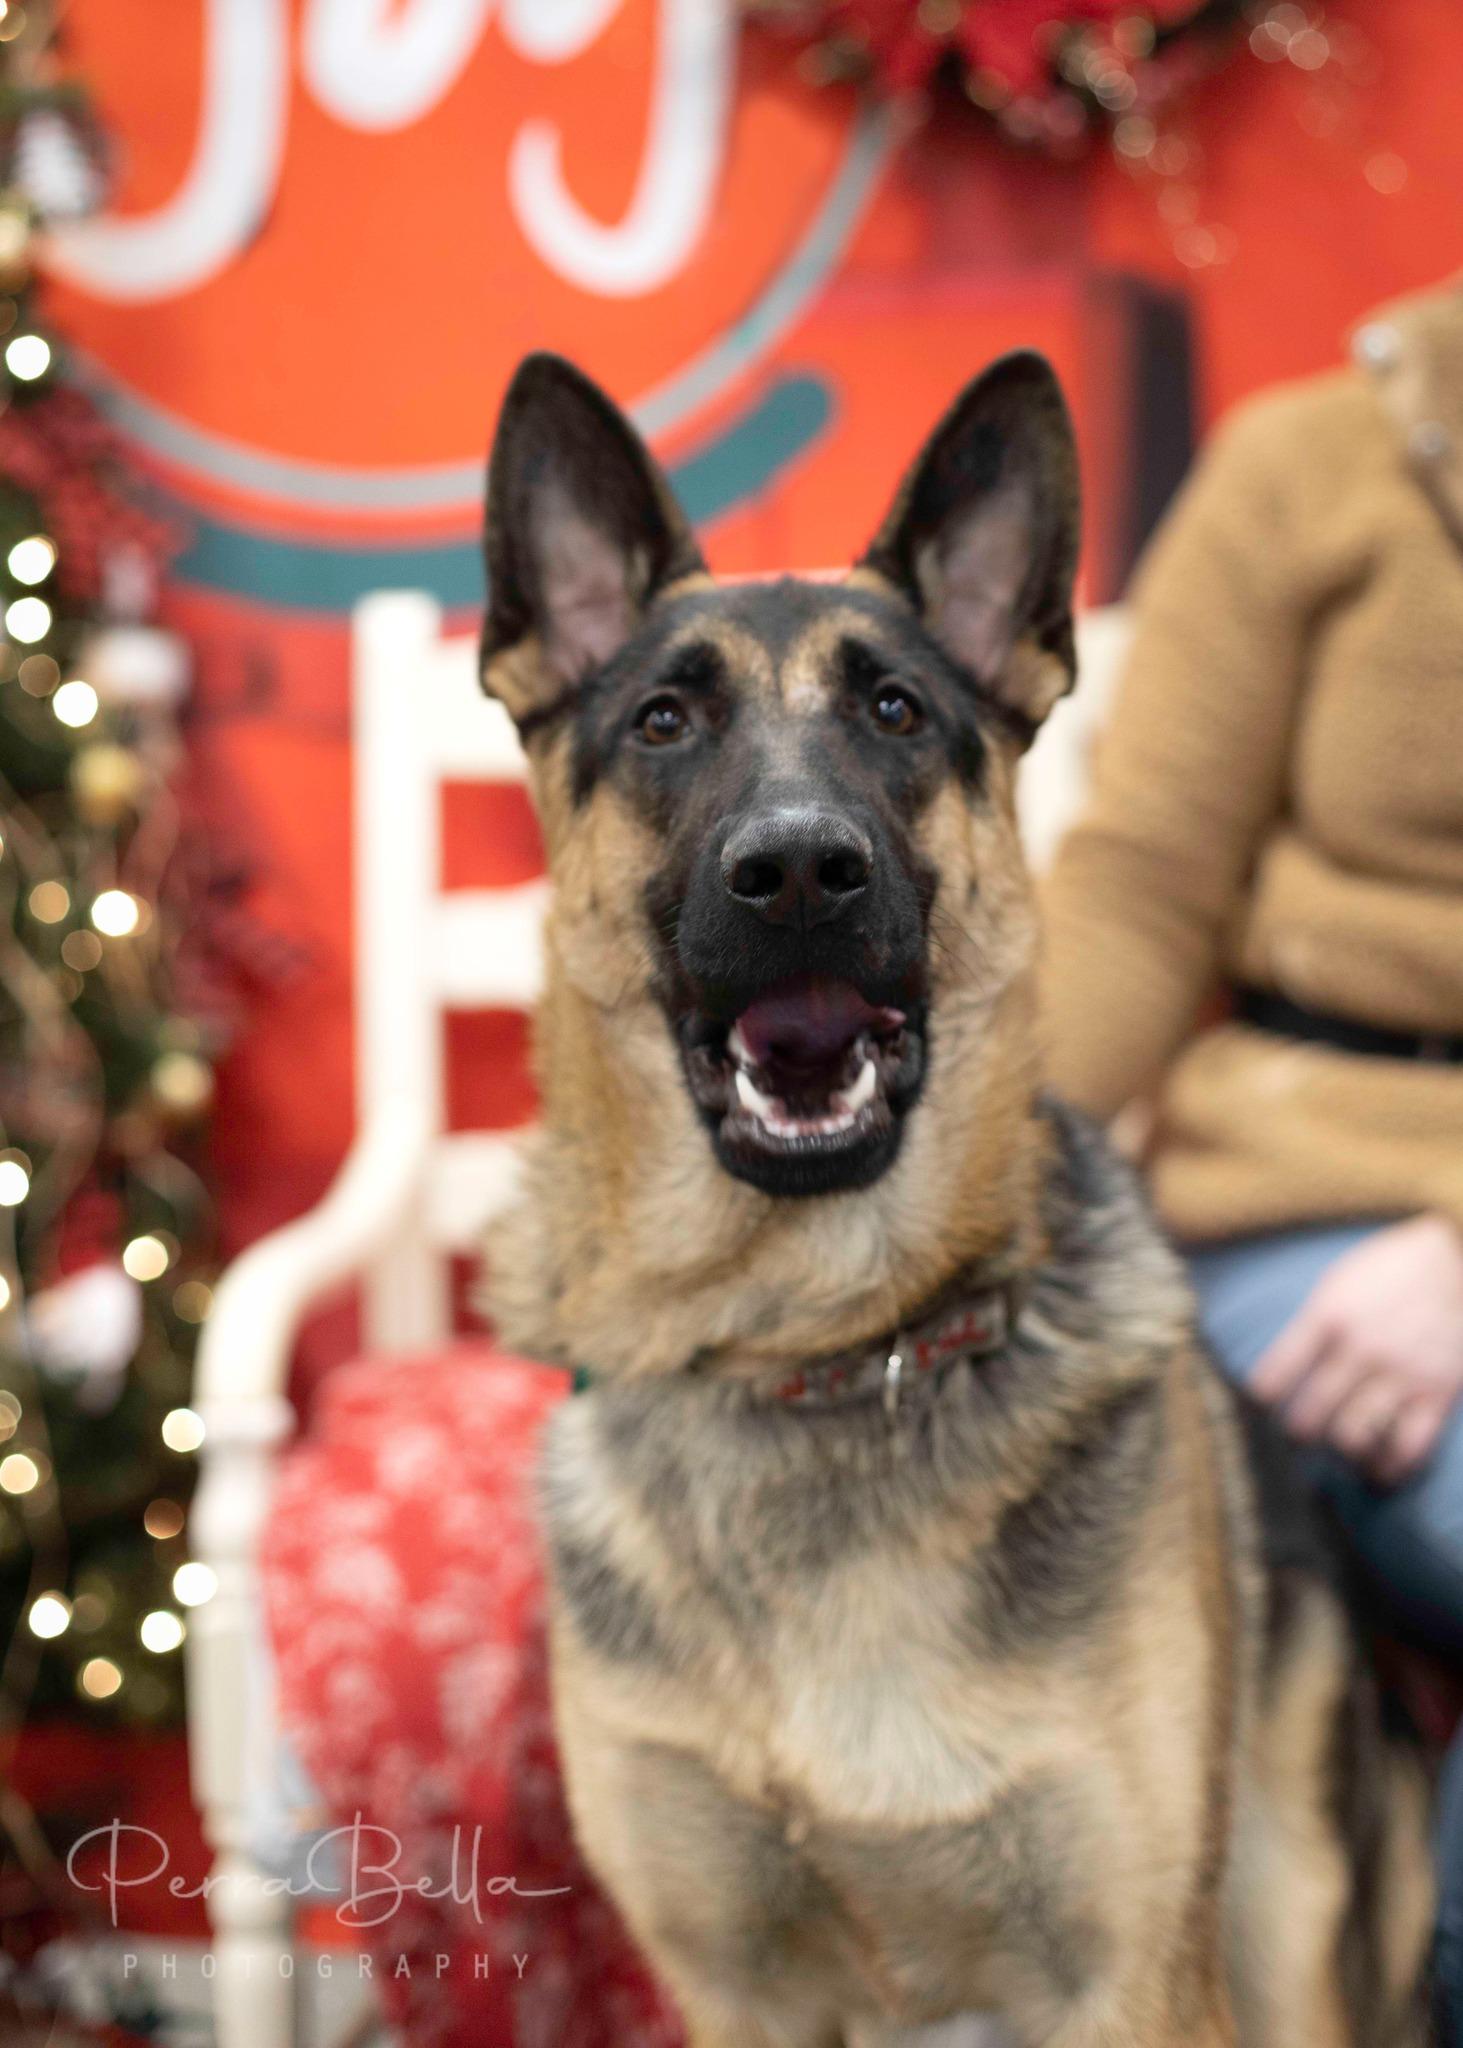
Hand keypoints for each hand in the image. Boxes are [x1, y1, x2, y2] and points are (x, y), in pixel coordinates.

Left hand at [1250, 1214, 1462, 1484]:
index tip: (1263, 1407)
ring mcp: (1401, 1374)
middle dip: (1297, 1434)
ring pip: (1353, 1439)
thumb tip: (1277, 1375)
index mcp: (1328, 1318)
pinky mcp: (1438, 1392)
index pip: (1273, 1379)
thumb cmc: (1384, 1274)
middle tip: (1300, 1434)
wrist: (1452, 1260)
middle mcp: (1361, 1350)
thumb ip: (1308, 1329)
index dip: (1260, 1402)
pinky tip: (1379, 1468)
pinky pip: (1408, 1448)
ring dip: (1340, 1451)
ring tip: (1339, 1447)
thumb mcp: (1335, 1286)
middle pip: (1309, 1418)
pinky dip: (1389, 1467)